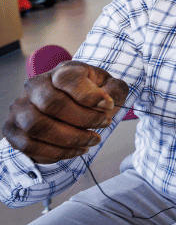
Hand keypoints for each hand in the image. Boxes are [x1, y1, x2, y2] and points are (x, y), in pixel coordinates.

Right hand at [3, 61, 127, 163]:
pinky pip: (29, 146)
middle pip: (52, 104)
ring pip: (37, 126)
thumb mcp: (107, 86)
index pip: (68, 79)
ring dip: (70, 138)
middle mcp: (35, 86)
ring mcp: (20, 107)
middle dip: (84, 119)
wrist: (65, 106)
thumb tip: (109, 99)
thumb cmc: (88, 94)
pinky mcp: (12, 129)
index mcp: (60, 72)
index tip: (109, 106)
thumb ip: (115, 89)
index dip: (91, 95)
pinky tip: (77, 150)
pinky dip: (56, 152)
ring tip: (93, 140)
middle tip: (104, 124)